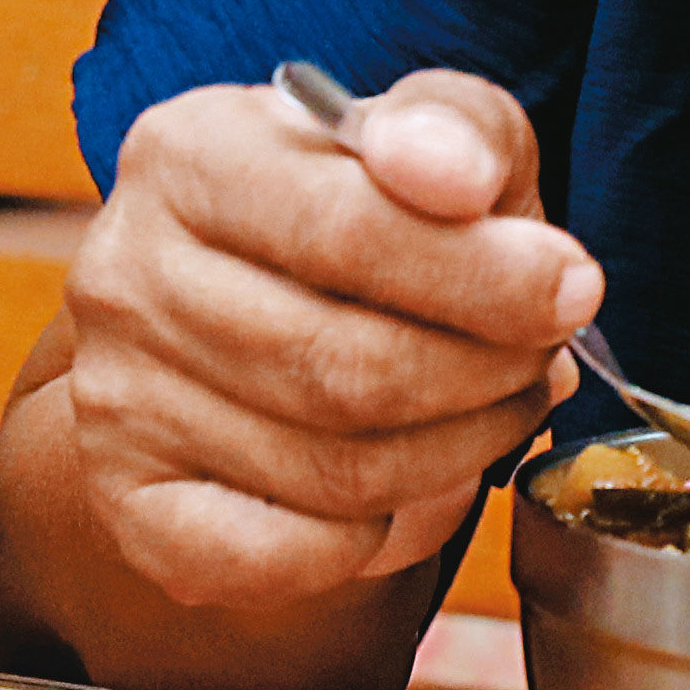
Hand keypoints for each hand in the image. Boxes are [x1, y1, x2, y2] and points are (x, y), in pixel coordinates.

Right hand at [56, 70, 594, 607]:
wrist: (256, 299)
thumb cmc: (362, 214)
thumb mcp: (429, 141)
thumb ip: (455, 131)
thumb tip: (453, 175)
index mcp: (188, 153)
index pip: (345, 229)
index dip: (484, 276)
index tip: (573, 289)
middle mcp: (124, 272)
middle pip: (343, 367)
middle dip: (483, 377)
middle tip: (542, 362)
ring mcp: (115, 395)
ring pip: (331, 473)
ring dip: (455, 454)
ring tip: (496, 409)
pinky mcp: (130, 501)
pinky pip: (277, 557)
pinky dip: (368, 541)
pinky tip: (400, 487)